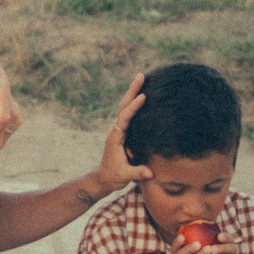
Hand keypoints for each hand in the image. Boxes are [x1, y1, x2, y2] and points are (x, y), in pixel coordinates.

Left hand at [88, 74, 151, 196]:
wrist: (103, 178)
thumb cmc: (113, 177)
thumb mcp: (124, 175)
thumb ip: (136, 172)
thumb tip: (150, 173)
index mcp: (115, 137)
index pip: (124, 118)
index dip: (133, 108)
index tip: (142, 97)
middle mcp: (116, 130)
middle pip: (123, 106)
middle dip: (132, 91)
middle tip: (141, 75)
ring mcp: (118, 130)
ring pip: (125, 107)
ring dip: (132, 93)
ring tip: (141, 78)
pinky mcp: (122, 131)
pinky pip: (128, 113)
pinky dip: (133, 102)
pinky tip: (141, 94)